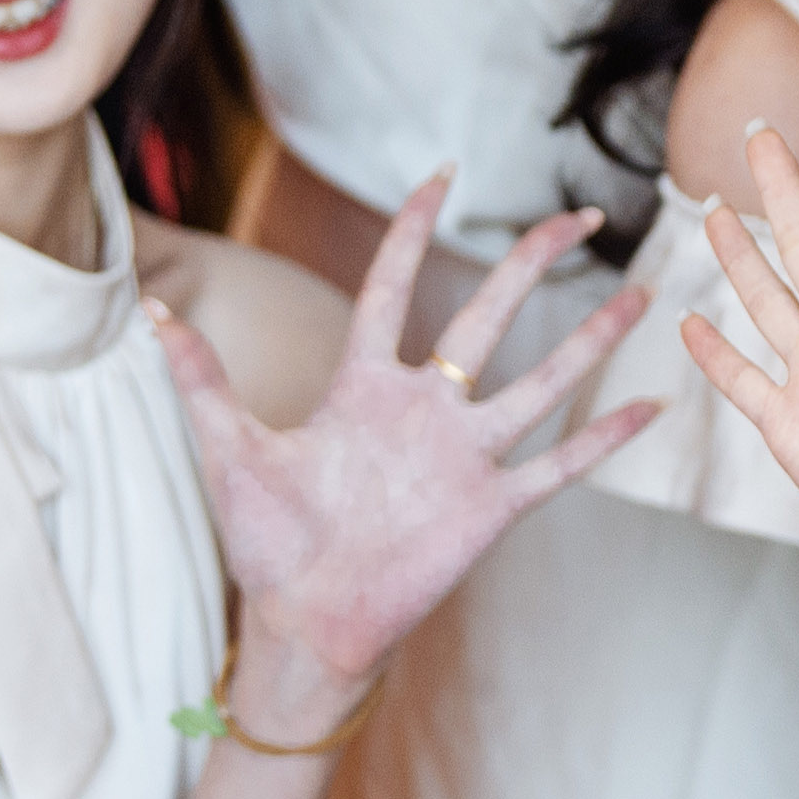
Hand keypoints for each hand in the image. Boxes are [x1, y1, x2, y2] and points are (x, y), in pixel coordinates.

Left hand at [147, 182, 655, 705]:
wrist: (304, 624)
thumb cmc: (266, 542)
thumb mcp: (228, 450)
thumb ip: (200, 378)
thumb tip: (149, 307)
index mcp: (362, 386)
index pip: (393, 286)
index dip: (413, 230)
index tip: (445, 174)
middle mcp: (424, 409)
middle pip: (489, 316)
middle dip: (533, 262)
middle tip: (581, 217)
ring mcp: (463, 456)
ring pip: (541, 383)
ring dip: (590, 339)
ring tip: (644, 293)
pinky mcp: (490, 507)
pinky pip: (557, 466)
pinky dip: (602, 438)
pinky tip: (648, 403)